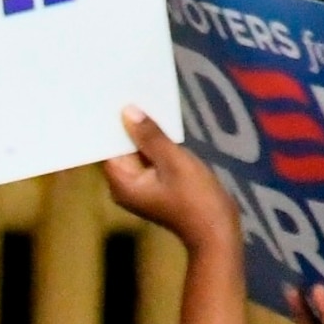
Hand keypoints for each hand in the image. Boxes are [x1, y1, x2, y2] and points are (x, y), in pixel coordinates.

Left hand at [102, 106, 238, 250]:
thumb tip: (128, 112)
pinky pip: (149, 160)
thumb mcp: (175, 161)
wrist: (217, 232)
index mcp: (122, 183)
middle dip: (127, 123)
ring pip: (136, 152)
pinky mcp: (154, 187)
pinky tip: (161, 123)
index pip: (107, 146)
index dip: (110, 122)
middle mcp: (124, 187)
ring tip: (145, 100)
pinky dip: (154, 145)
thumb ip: (150, 136)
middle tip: (128, 91)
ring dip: (142, 132)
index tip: (111, 97)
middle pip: (120, 148)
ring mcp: (139, 188)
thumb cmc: (197, 199)